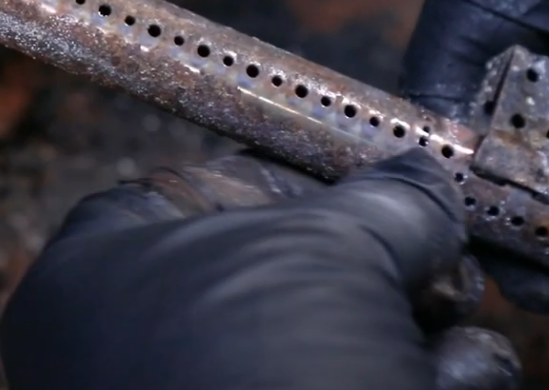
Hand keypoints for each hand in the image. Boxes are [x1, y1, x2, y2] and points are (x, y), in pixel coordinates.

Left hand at [0, 150, 519, 389]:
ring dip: (406, 329)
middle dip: (374, 264)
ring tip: (450, 325)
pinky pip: (337, 389)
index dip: (290, 179)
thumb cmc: (255, 378)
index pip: (189, 188)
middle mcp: (128, 346)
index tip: (370, 185)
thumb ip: (381, 203)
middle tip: (432, 260)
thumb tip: (419, 186)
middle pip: (270, 270)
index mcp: (93, 275)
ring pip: (316, 343)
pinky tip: (455, 377)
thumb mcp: (330, 252)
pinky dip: (412, 382)